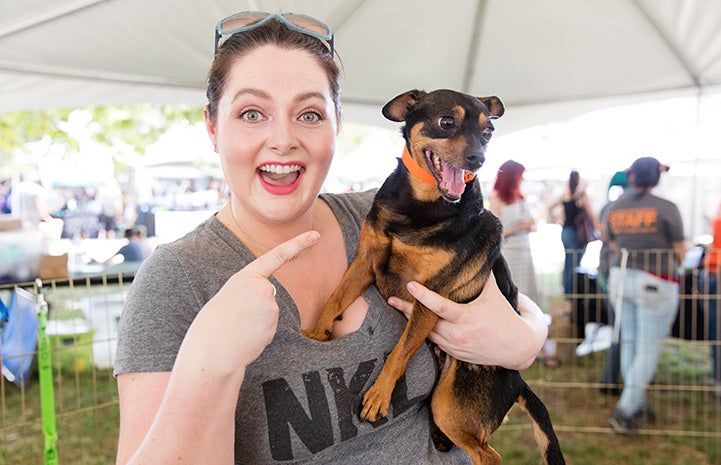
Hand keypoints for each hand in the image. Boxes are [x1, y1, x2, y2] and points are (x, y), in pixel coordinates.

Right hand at [178, 231, 320, 374]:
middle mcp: (261, 286)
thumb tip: (266, 303)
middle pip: (268, 295)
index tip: (316, 235)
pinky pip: (270, 327)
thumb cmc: (213, 326)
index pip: (276, 256)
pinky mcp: (275, 321)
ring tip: (238, 328)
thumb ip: (249, 292)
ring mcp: (270, 303)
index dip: (298, 244)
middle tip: (235, 319)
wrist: (212, 350)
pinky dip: (261, 334)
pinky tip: (247, 336)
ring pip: (270, 313)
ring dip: (257, 323)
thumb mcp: (228, 297)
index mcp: (245, 276)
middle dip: (256, 308)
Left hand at [387, 272, 546, 369]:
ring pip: (426, 334)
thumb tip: (478, 251)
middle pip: (425, 322)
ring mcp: (455, 347)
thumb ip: (483, 275)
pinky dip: (424, 333)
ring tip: (397, 308)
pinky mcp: (454, 355)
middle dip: (407, 311)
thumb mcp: (495, 294)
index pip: (440, 306)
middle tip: (390, 299)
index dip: (423, 296)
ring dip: (412, 322)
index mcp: (467, 318)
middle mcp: (458, 335)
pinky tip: (412, 323)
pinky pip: (434, 343)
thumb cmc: (505, 316)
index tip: (409, 285)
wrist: (517, 347)